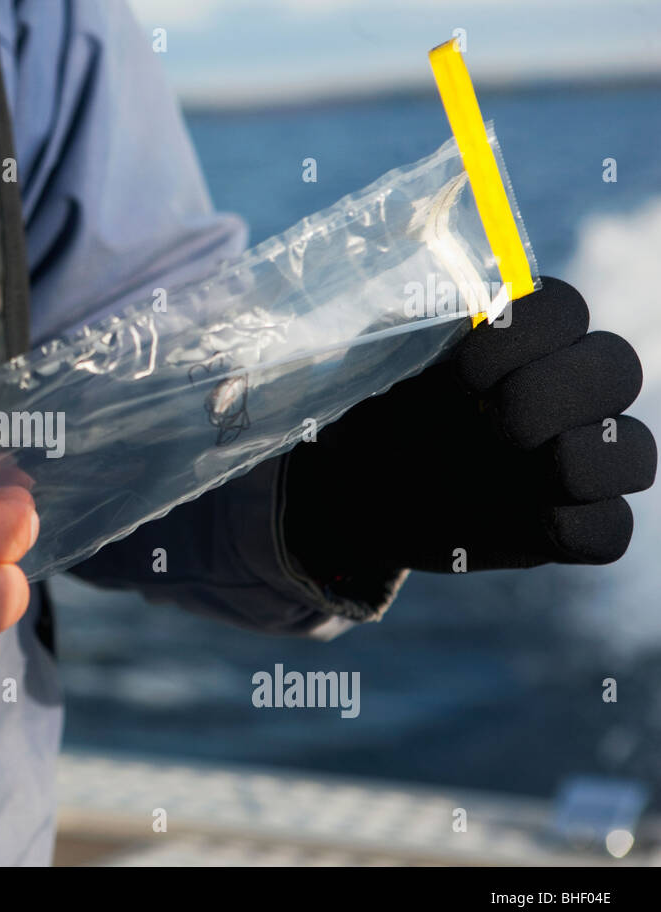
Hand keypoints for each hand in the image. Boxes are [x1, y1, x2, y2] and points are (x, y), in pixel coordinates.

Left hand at [282, 277, 655, 582]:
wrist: (352, 492)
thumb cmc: (373, 414)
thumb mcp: (375, 363)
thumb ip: (414, 326)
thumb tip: (458, 307)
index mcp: (523, 339)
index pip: (565, 308)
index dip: (529, 332)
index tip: (465, 372)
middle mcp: (565, 393)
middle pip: (619, 368)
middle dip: (558, 390)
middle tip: (493, 419)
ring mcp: (576, 461)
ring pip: (635, 451)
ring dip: (585, 457)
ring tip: (517, 461)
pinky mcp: (566, 526)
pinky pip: (610, 531)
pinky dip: (578, 526)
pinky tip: (527, 518)